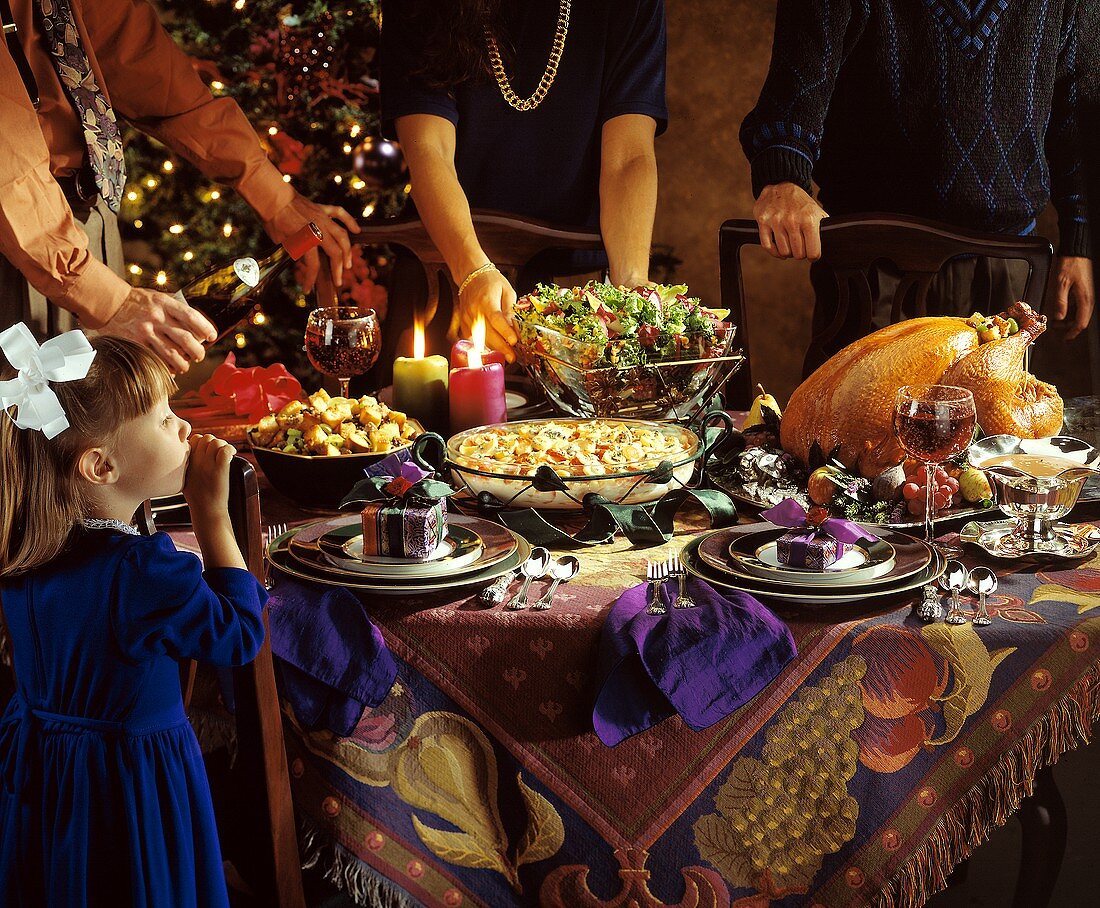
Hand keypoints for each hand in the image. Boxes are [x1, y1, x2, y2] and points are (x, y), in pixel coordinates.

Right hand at [99, 287, 216, 373]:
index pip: (192, 316)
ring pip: (172, 354)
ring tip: (186, 365)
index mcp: (165, 304)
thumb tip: (198, 327)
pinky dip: (166, 368)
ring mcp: (145, 331)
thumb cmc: (138, 301)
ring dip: (184, 364)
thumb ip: (176, 310)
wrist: (108, 303)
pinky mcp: (135, 343)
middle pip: (186, 339)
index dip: (206, 328)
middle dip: (198, 351)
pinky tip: (171, 370)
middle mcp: (156, 317)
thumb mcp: (159, 298)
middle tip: (199, 356)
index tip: (211, 337)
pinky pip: (155, 360)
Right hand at [183, 434, 235, 518]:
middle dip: (213, 442)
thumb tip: (192, 454)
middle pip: (205, 438)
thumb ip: (187, 464)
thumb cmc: (198, 497)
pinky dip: (230, 449)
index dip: (202, 442)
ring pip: (216, 441)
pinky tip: (232, 454)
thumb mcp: (185, 478)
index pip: (194, 440)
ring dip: (222, 445)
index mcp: (188, 462)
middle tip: (218, 453)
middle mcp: (197, 462)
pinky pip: (225, 450)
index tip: (207, 450)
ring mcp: (209, 465)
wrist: (207, 511)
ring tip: (225, 454)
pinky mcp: (220, 470)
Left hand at [264, 193, 359, 292]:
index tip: (307, 289)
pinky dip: (350, 221)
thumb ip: (297, 253)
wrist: (272, 197)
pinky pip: (340, 214)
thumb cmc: (273, 220)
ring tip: (348, 264)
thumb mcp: (282, 242)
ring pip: (342, 236)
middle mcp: (318, 230)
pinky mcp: (322, 209)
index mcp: (306, 239)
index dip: (311, 279)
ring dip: (347, 251)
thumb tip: (306, 263)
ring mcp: (322, 218)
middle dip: (338, 269)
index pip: (313, 265)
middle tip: (338, 280)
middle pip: (335, 253)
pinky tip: (357, 231)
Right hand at [458, 269, 517, 361]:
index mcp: (486, 301)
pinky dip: (483, 346)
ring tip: (506, 355)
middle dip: (501, 347)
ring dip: (493, 349)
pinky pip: (473, 339)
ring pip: (480, 339)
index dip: (505, 331)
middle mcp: (474, 311)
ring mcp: (467, 319)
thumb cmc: (491, 282)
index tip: (514, 341)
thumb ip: (510, 310)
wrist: (471, 275)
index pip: (496, 319)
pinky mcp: (464, 324)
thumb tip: (515, 328)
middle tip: (512, 357)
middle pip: (487, 333)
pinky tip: (493, 349)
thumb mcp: (507, 291)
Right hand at [753, 182, 828, 260]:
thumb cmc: (799, 202)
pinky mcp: (763, 222)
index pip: (813, 251)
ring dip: (788, 252)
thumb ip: (822, 227)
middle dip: (800, 254)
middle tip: (801, 248)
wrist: (781, 184)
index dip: (814, 256)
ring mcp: (776, 221)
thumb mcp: (816, 211)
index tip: (812, 255)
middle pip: (798, 254)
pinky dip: (774, 252)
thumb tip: (829, 242)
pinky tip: (780, 250)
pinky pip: (768, 246)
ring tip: (790, 246)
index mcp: (808, 219)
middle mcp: (792, 221)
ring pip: (784, 251)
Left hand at [1050, 256, 1094, 339]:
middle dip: (1072, 328)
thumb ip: (1060, 302)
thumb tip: (1059, 317)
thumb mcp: (1061, 284)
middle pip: (1083, 320)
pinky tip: (1064, 312)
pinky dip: (1073, 312)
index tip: (1066, 338)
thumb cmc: (1070, 264)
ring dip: (1072, 320)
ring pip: (1083, 314)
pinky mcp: (1086, 291)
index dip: (1073, 333)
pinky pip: (1081, 307)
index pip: (1081, 322)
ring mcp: (1088, 295)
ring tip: (1060, 323)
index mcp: (1084, 298)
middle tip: (1060, 332)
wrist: (1077, 252)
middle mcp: (1089, 298)